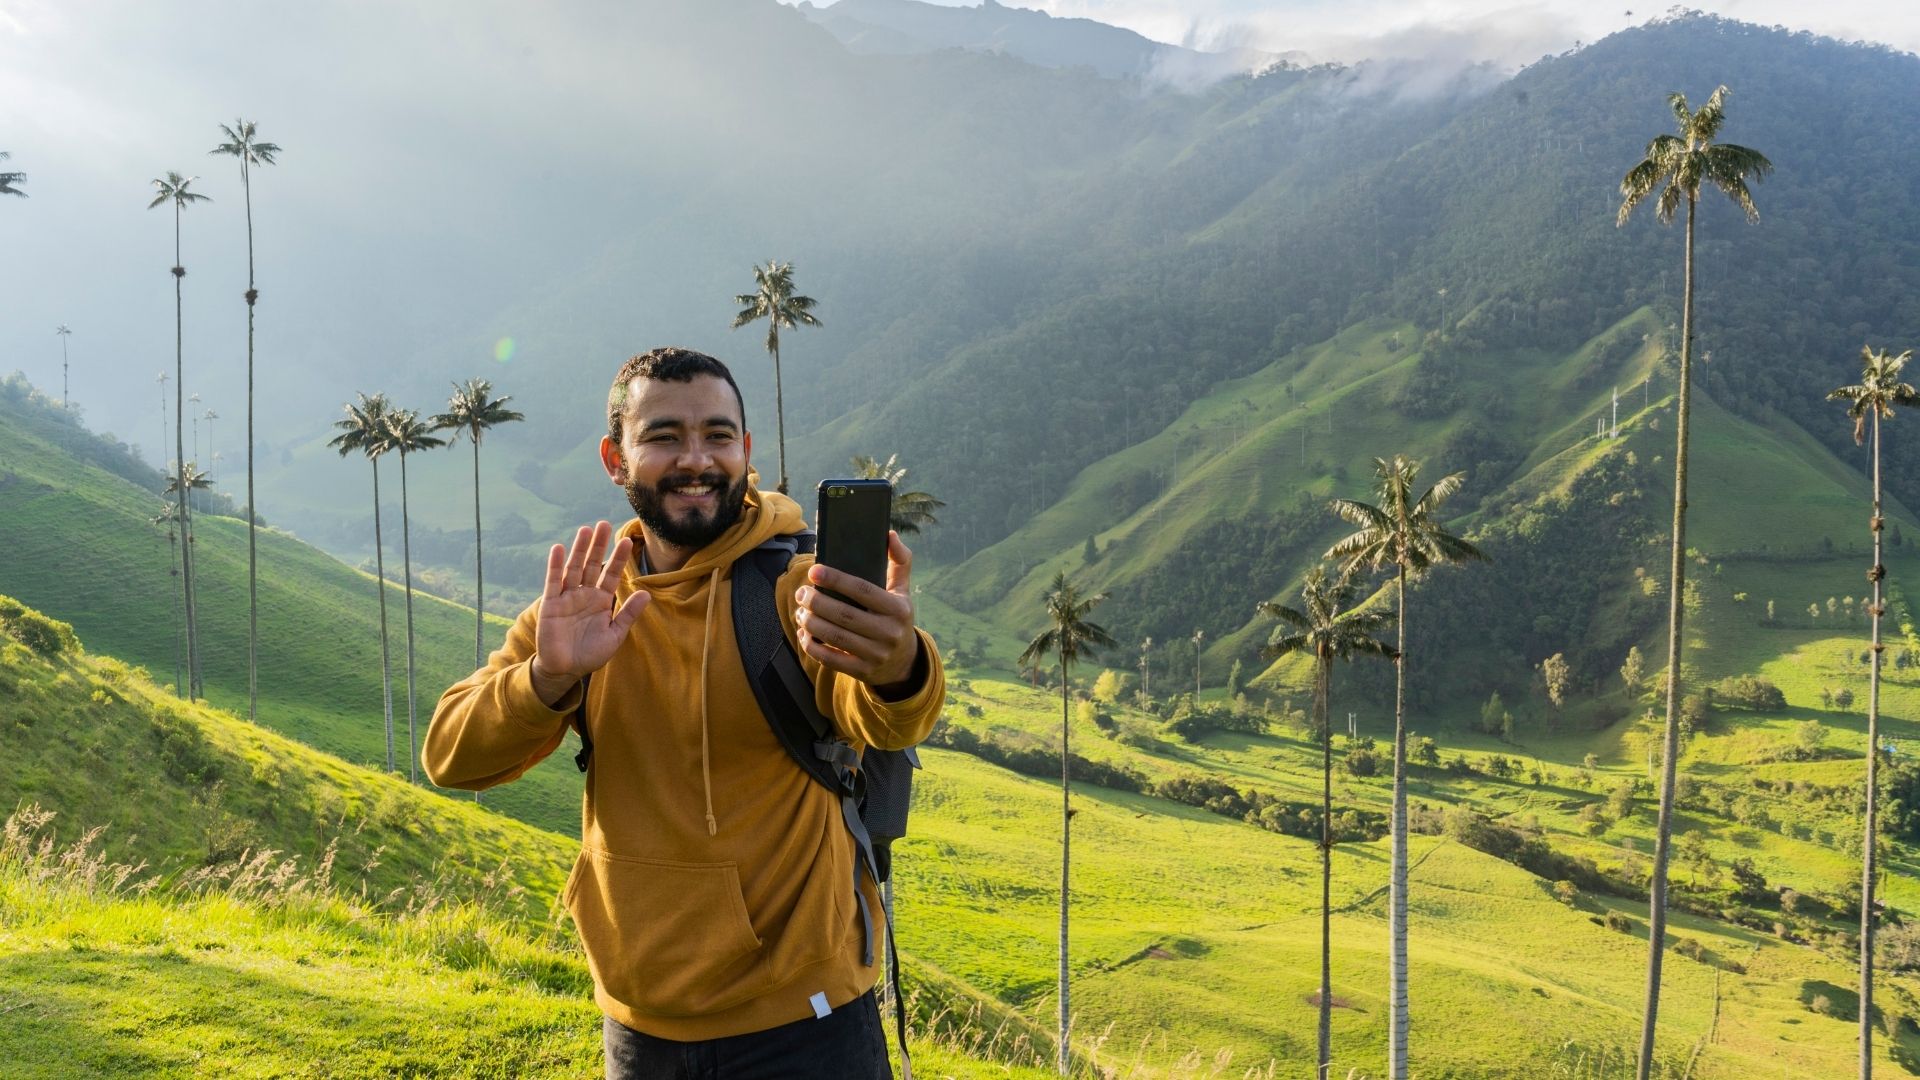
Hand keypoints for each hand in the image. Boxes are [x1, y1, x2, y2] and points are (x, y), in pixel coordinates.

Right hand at [533, 522, 649, 693]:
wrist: (566, 670)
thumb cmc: (590, 654)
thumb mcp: (614, 635)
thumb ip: (628, 614)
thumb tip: (647, 593)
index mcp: (601, 601)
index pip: (612, 575)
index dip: (619, 559)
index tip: (628, 541)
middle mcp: (584, 595)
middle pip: (592, 565)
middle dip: (598, 546)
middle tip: (604, 524)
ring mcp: (567, 598)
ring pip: (574, 568)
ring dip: (579, 550)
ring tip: (586, 530)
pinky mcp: (551, 604)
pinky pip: (553, 582)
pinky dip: (556, 566)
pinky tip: (559, 549)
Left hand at [795, 531, 921, 690]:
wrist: (903, 664)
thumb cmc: (897, 618)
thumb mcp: (903, 592)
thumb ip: (899, 561)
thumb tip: (889, 534)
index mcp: (899, 609)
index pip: (863, 590)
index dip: (836, 579)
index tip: (814, 571)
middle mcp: (889, 633)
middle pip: (844, 615)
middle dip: (816, 602)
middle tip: (801, 593)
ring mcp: (876, 655)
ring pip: (834, 637)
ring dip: (810, 623)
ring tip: (800, 611)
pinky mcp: (863, 672)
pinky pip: (831, 660)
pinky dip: (812, 646)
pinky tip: (804, 634)